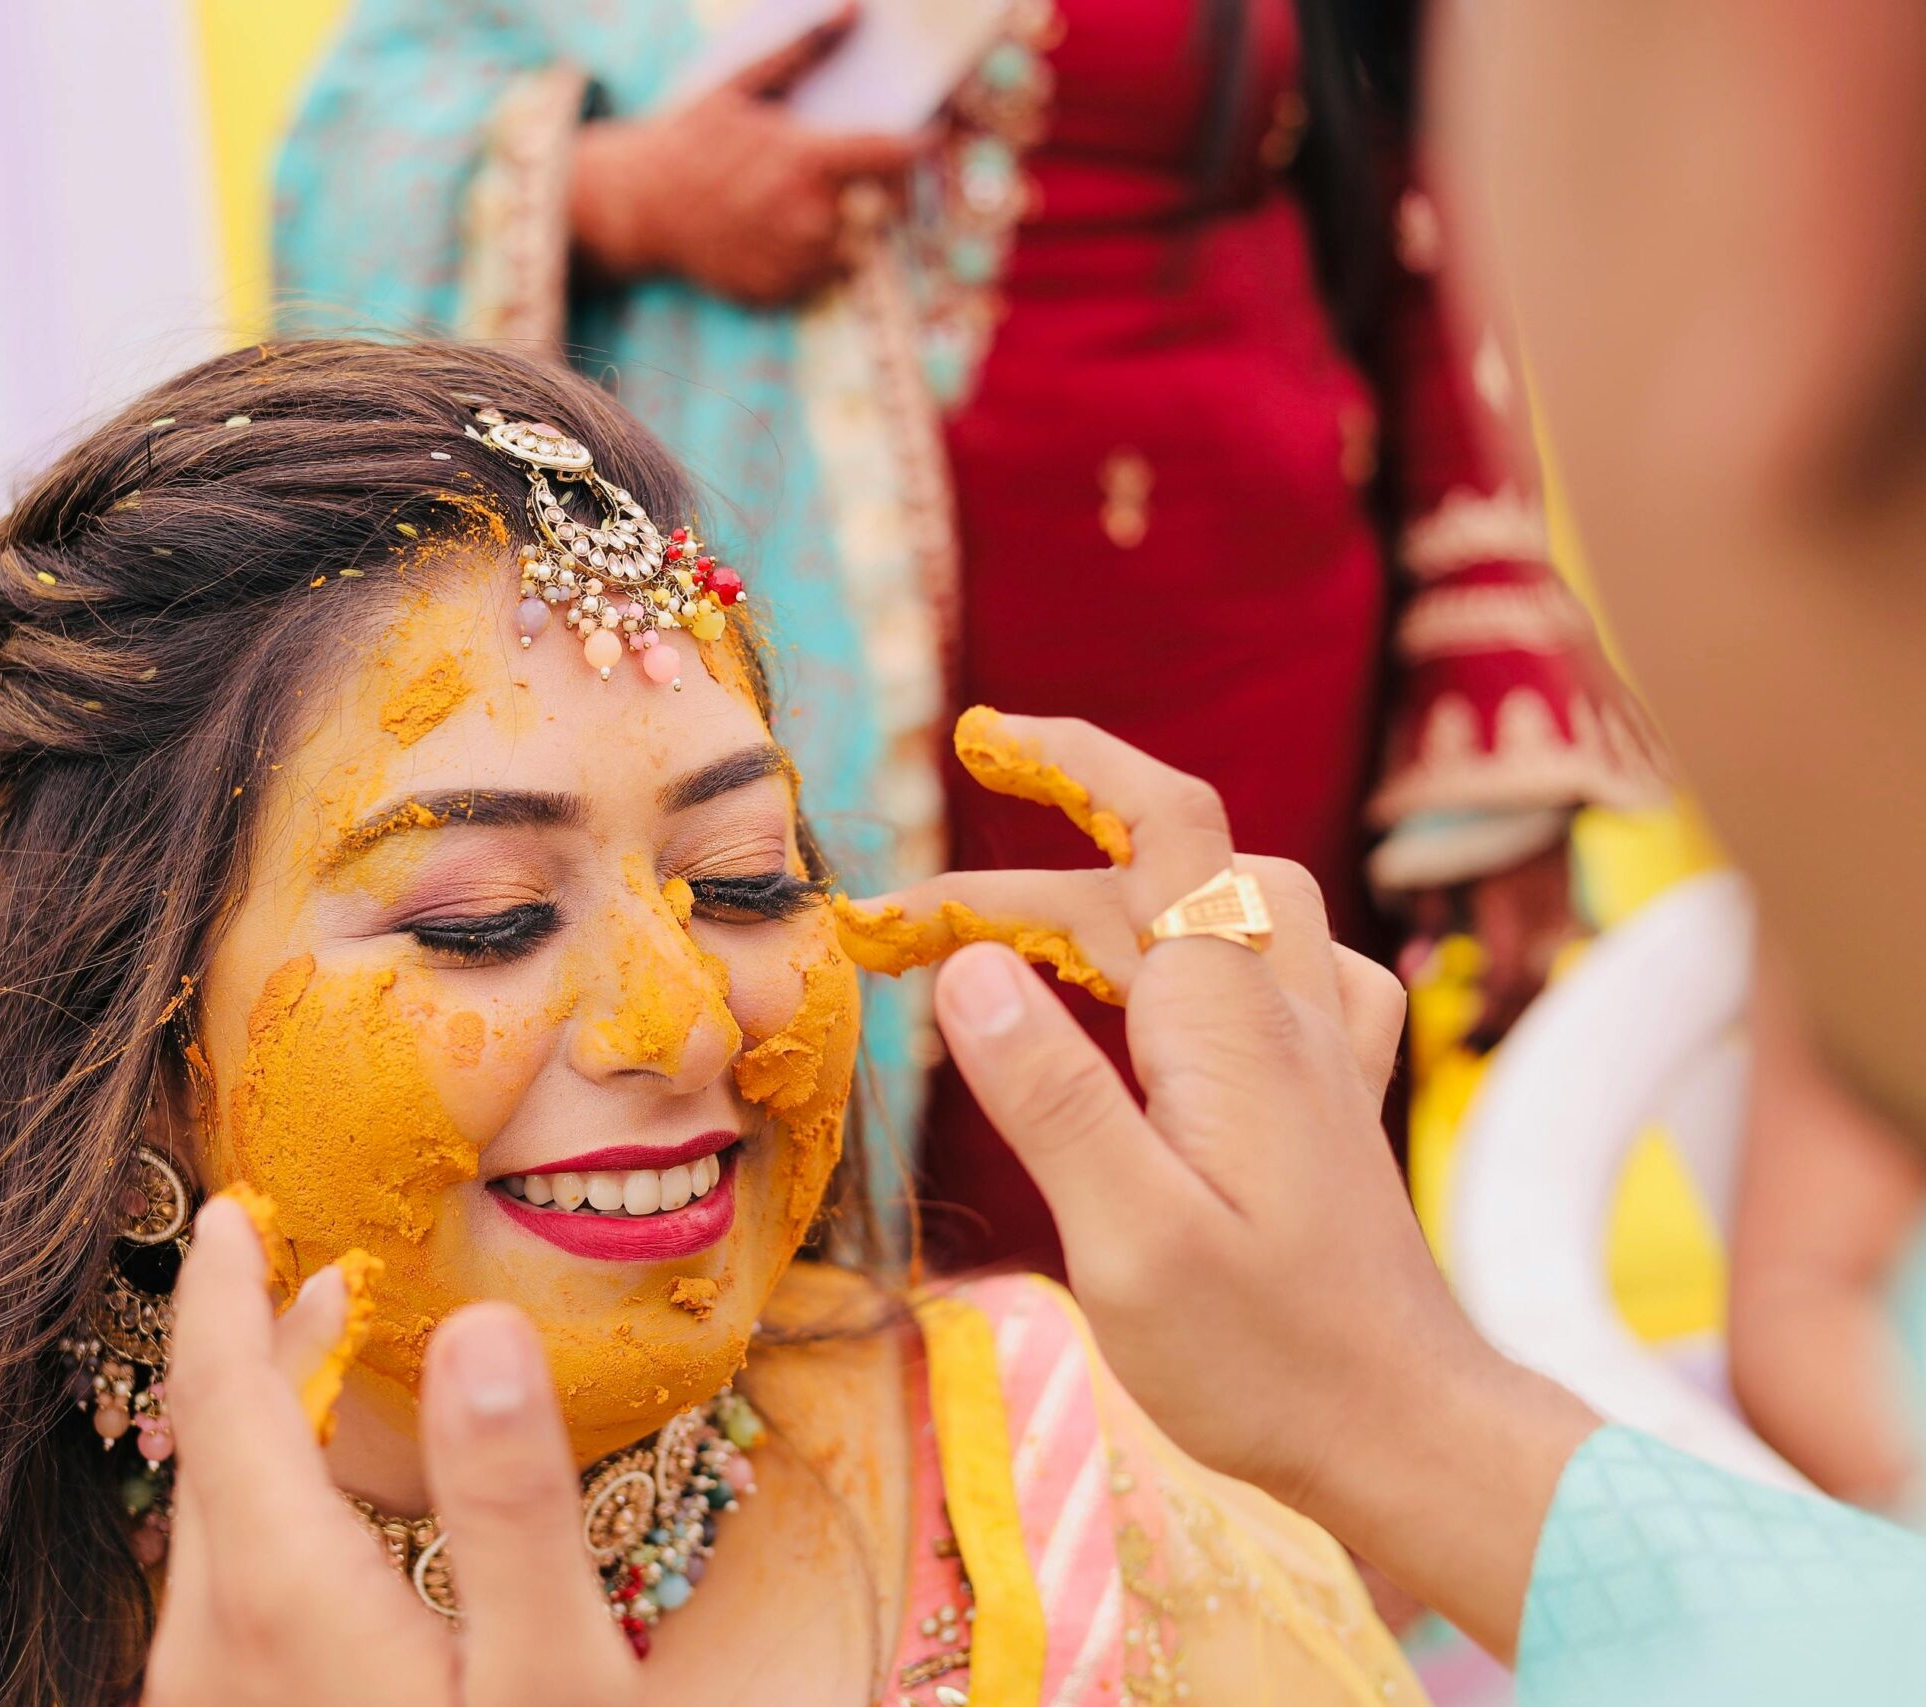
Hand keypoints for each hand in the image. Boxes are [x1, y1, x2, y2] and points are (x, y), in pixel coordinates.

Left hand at [143, 1200, 641, 1706]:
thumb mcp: (550, 1676)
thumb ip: (513, 1506)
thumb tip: (482, 1325)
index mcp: (280, 1595)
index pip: (222, 1395)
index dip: (223, 1291)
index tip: (233, 1210)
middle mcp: (209, 1645)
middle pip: (215, 1452)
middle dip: (262, 1344)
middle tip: (324, 1270)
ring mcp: (209, 1700)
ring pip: (216, 1523)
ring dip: (267, 1427)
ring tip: (327, 1353)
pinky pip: (228, 1589)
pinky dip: (268, 1506)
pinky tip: (326, 1511)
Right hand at [568, 8, 926, 307]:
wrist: (636, 208)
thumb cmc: (688, 141)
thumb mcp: (740, 88)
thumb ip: (803, 53)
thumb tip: (853, 11)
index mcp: (807, 162)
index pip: (895, 156)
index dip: (920, 146)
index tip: (930, 138)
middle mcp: (809, 218)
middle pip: (882, 209)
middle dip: (875, 193)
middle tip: (839, 179)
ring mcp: (794, 263)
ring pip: (853, 248)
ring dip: (840, 230)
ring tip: (795, 210)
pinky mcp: (777, 294)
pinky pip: (818, 281)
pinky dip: (808, 263)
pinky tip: (772, 238)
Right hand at [903, 713, 1596, 1659]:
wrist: (1408, 1431)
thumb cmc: (1266, 1354)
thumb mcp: (1128, 1237)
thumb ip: (1051, 1095)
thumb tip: (969, 967)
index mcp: (1227, 1020)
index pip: (1162, 830)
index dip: (1078, 762)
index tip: (987, 735)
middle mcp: (1284, 1008)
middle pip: (1161, 876)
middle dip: (1020, 881)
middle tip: (898, 934)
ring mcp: (1321, 1049)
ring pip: (1230, 904)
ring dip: (1121, 891)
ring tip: (1023, 930)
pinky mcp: (1334, 1095)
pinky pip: (1288, 963)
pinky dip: (1215, 938)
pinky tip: (1191, 981)